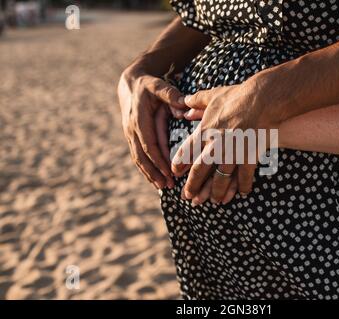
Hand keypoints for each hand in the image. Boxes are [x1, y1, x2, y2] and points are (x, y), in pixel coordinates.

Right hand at [117, 68, 186, 189]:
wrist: (130, 84)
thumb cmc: (149, 85)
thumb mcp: (159, 86)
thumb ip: (171, 95)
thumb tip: (183, 107)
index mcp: (139, 119)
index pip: (149, 144)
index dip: (159, 159)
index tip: (170, 172)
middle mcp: (131, 129)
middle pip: (142, 156)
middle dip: (154, 172)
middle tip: (168, 186)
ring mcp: (129, 135)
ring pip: (138, 159)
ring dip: (149, 174)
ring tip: (162, 187)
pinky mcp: (131, 138)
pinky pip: (137, 157)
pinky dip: (145, 169)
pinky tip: (154, 180)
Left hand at [172, 82, 277, 202]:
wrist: (261, 99)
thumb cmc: (237, 95)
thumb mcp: (213, 96)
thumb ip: (197, 100)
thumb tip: (184, 101)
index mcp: (204, 131)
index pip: (187, 152)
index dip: (179, 164)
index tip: (175, 172)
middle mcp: (215, 145)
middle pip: (200, 171)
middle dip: (193, 186)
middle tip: (188, 197)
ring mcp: (232, 153)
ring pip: (221, 179)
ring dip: (216, 192)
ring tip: (214, 201)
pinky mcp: (249, 157)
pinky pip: (245, 178)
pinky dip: (243, 187)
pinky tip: (242, 194)